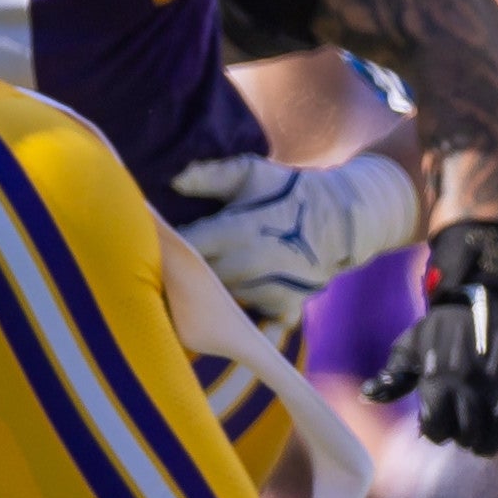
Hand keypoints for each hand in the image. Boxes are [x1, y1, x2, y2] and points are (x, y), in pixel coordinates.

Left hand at [172, 152, 421, 327]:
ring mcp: (272, 289)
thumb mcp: (251, 173)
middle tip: (165, 274)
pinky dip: (244, 322)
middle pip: (202, 281)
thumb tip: (173, 181)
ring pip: (224, 302)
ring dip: (210, 298)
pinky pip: (257, 324)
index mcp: (240, 229)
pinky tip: (229, 320)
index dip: (169, 249)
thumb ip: (210, 176)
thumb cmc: (288, 191)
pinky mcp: (287, 308)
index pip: (189, 247)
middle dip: (185, 278)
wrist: (343, 219)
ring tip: (194, 291)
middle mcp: (254, 264)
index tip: (154, 247)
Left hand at [360, 217, 497, 453]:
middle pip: (469, 434)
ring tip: (484, 441)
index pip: (436, 428)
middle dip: (463, 438)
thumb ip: (392, 375)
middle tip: (462, 432)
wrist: (483, 295)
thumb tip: (368, 395)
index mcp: (440, 376)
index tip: (435, 424)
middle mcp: (472, 381)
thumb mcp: (409, 345)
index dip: (434, 431)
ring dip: (491, 441)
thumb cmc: (439, 328)